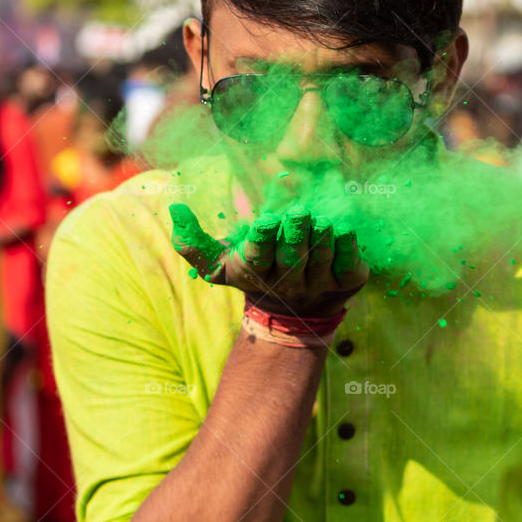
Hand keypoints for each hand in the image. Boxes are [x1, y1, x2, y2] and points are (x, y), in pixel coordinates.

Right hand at [170, 204, 368, 317]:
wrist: (296, 314)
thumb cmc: (255, 273)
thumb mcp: (220, 265)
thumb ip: (193, 243)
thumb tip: (175, 207)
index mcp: (258, 273)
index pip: (259, 257)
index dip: (264, 239)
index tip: (268, 220)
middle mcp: (290, 281)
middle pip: (292, 257)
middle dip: (294, 234)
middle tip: (298, 212)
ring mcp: (320, 283)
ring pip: (320, 259)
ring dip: (320, 239)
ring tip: (320, 220)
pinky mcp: (347, 280)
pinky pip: (347, 264)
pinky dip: (347, 248)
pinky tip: (344, 229)